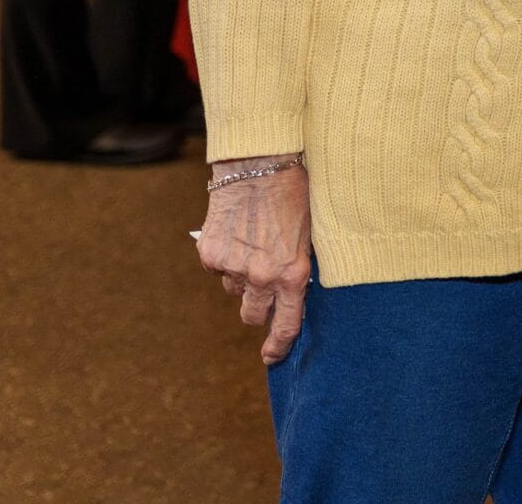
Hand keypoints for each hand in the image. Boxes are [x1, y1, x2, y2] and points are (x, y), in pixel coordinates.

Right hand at [196, 161, 313, 362]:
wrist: (259, 164)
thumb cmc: (294, 194)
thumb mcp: (310, 234)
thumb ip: (299, 267)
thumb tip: (295, 293)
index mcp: (293, 274)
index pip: (287, 324)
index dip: (279, 346)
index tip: (272, 357)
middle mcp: (262, 277)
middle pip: (253, 315)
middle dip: (258, 308)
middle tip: (262, 286)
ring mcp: (233, 267)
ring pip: (234, 291)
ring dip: (241, 278)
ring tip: (253, 244)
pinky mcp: (210, 255)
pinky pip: (217, 270)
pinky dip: (224, 259)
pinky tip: (236, 234)